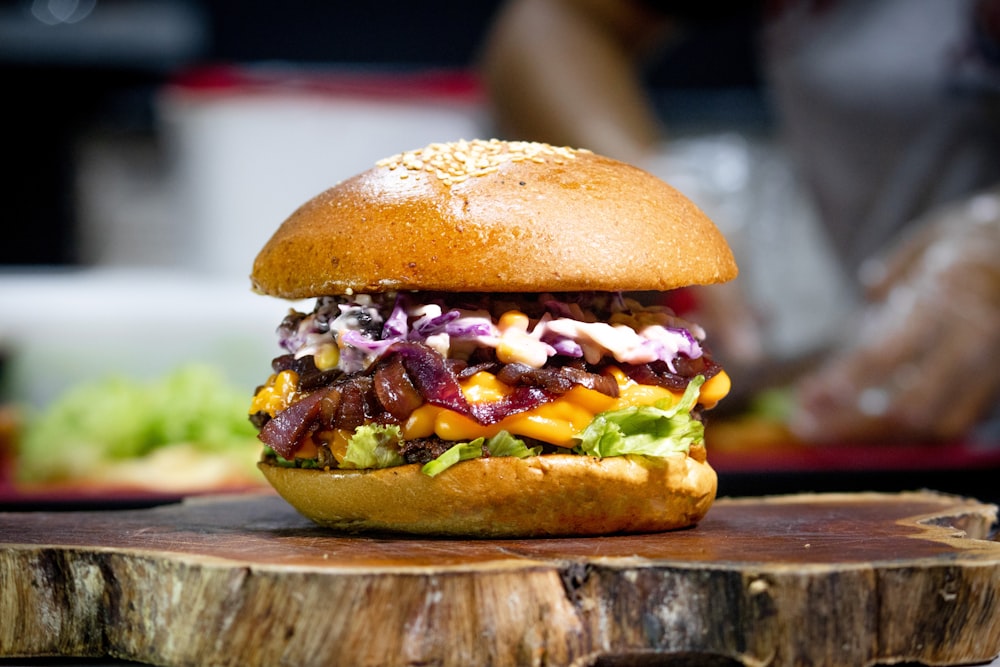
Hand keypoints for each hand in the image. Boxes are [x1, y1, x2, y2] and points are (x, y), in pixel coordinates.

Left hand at [789, 188, 999, 443]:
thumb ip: (896, 269)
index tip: (809, 394)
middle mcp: (973, 340)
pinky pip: (949, 425)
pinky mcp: (995, 388)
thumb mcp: (932, 238)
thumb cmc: (974, 240)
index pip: (890, 352)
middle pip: (908, 405)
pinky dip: (904, 434)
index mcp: (950, 296)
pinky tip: (863, 427)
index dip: (847, 380)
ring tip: (823, 429)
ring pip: (929, 424)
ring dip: (871, 435)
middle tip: (803, 426)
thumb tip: (872, 292)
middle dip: (850, 424)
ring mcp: (990, 370)